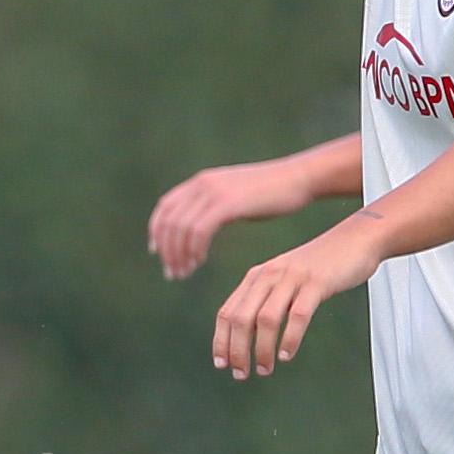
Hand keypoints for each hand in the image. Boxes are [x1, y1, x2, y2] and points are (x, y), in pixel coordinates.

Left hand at [149, 159, 316, 278]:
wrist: (297, 179)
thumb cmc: (271, 193)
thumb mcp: (235, 196)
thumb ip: (214, 207)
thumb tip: (201, 226)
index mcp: (201, 181)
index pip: (165, 207)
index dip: (156, 232)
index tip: (157, 254)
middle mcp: (203, 184)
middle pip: (169, 221)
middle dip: (167, 251)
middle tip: (173, 274)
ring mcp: (214, 192)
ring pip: (181, 228)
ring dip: (179, 254)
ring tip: (185, 273)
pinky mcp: (228, 203)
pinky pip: (199, 231)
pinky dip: (195, 249)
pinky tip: (201, 261)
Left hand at [213, 214, 385, 379]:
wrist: (356, 238)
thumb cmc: (320, 266)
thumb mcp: (284, 279)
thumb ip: (266, 300)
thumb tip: (247, 336)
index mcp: (257, 277)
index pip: (227, 312)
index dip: (221, 340)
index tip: (221, 364)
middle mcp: (269, 275)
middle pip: (241, 318)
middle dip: (237, 350)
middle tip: (241, 374)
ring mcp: (292, 278)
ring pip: (266, 319)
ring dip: (262, 349)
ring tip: (265, 369)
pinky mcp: (316, 283)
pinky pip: (298, 315)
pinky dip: (290, 338)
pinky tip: (286, 355)